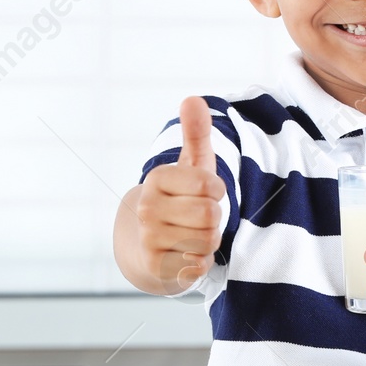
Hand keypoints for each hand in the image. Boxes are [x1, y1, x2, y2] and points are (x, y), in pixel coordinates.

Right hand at [134, 96, 225, 293]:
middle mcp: (147, 207)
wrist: (149, 248)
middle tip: (200, 217)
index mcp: (157, 179)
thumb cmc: (181, 200)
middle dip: (214, 218)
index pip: (209, 184)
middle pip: (210, 214)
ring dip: (209, 240)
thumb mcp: (192, 166)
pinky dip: (201, 262)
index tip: (207, 193)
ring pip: (207, 240)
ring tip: (193, 234)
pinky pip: (199, 264)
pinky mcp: (156, 267)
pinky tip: (186, 255)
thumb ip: (196, 134)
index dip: (217, 191)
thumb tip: (193, 99)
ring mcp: (148, 238)